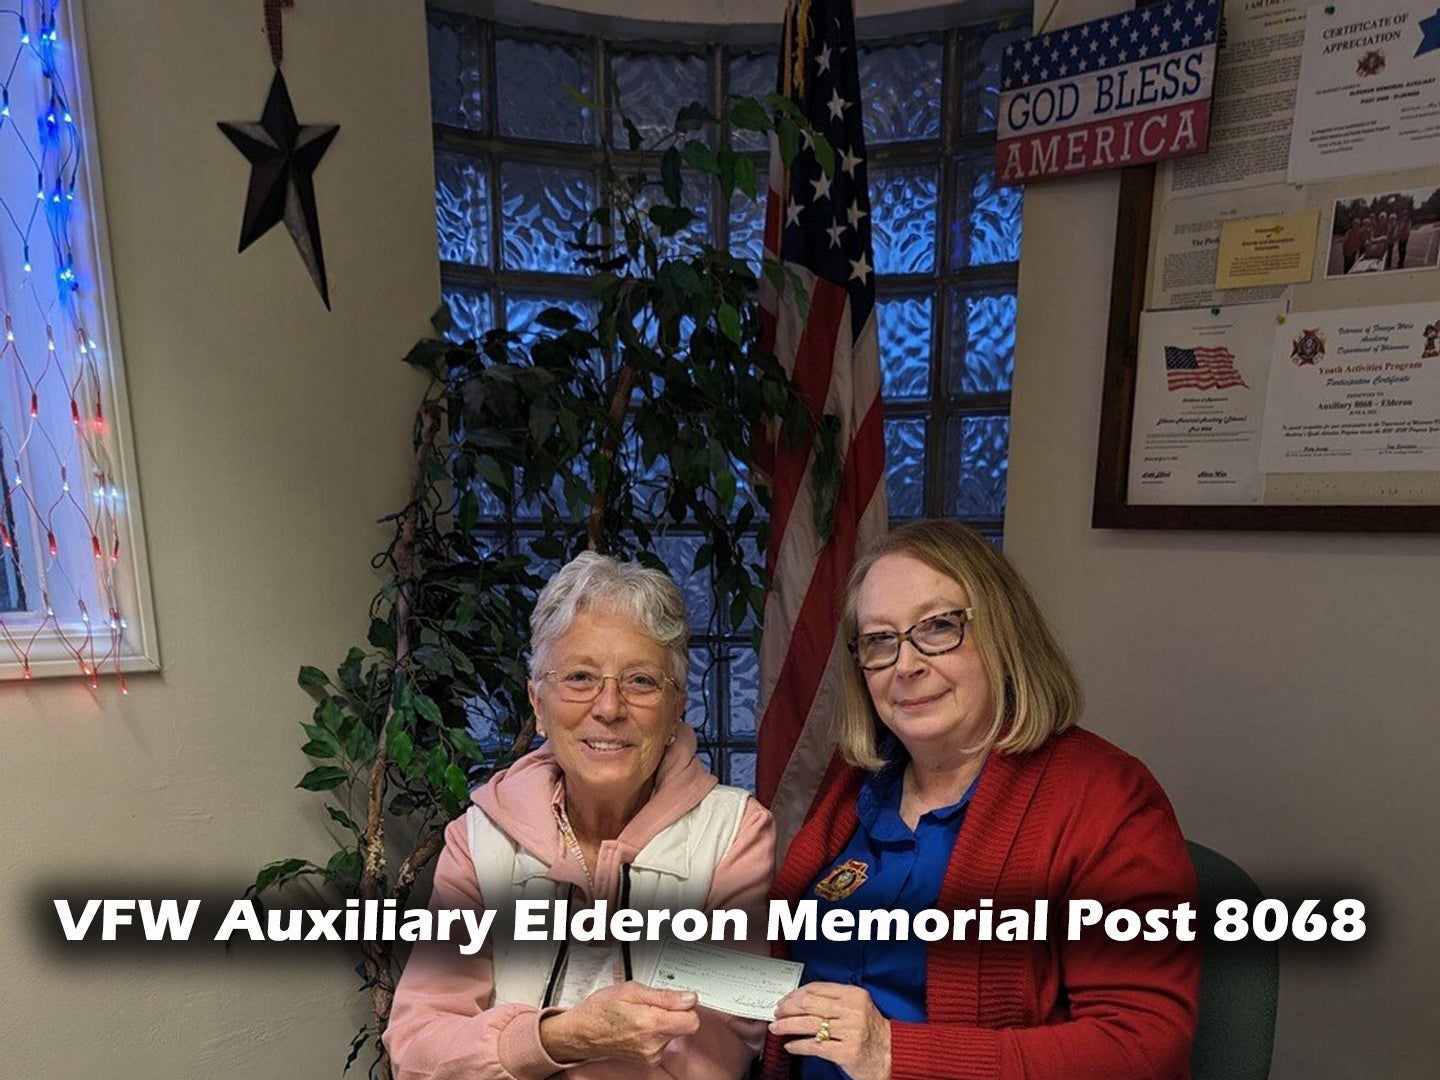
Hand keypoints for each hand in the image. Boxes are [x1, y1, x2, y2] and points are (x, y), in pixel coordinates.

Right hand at [539, 981, 700, 1066]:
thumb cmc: (600, 1010)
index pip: (692, 1020)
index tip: (678, 998)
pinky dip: (655, 1031)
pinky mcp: (648, 1059)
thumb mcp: (631, 990)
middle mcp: (653, 1044)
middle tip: (652, 1003)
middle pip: (684, 1026)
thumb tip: (689, 998)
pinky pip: (663, 1041)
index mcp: (651, 1024)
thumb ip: (665, 996)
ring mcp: (650, 1054)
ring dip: (663, 1021)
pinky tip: (639, 1024)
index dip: (686, 1005)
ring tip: (641, 1012)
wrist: (580, 1032)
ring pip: (673, 1033)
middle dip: (674, 1011)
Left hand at [770, 982, 891, 1079]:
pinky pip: (815, 1046)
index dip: (795, 994)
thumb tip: (799, 998)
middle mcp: (852, 1010)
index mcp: (854, 994)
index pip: (817, 988)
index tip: (785, 1000)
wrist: (891, 1055)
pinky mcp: (847, 1051)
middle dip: (788, 1008)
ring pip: (809, 1025)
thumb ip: (833, 999)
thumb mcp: (856, 1006)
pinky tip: (790, 1046)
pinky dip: (798, 1046)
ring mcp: (850, 1031)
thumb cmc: (870, 1030)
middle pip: (809, 1004)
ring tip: (776, 1028)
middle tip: (777, 1013)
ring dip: (787, 1026)